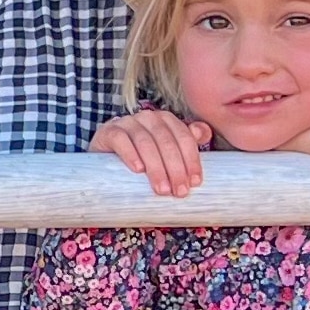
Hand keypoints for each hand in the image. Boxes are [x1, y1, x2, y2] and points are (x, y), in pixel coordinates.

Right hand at [91, 108, 206, 197]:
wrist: (105, 163)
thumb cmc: (141, 160)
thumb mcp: (165, 153)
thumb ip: (185, 143)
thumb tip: (204, 132)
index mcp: (166, 120)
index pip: (184, 137)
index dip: (191, 159)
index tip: (195, 182)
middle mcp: (148, 117)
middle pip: (166, 141)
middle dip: (175, 168)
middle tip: (179, 192)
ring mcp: (127, 122)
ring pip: (145, 142)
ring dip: (156, 167)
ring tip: (161, 189)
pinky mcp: (108, 132)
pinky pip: (121, 140)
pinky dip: (130, 154)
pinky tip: (137, 169)